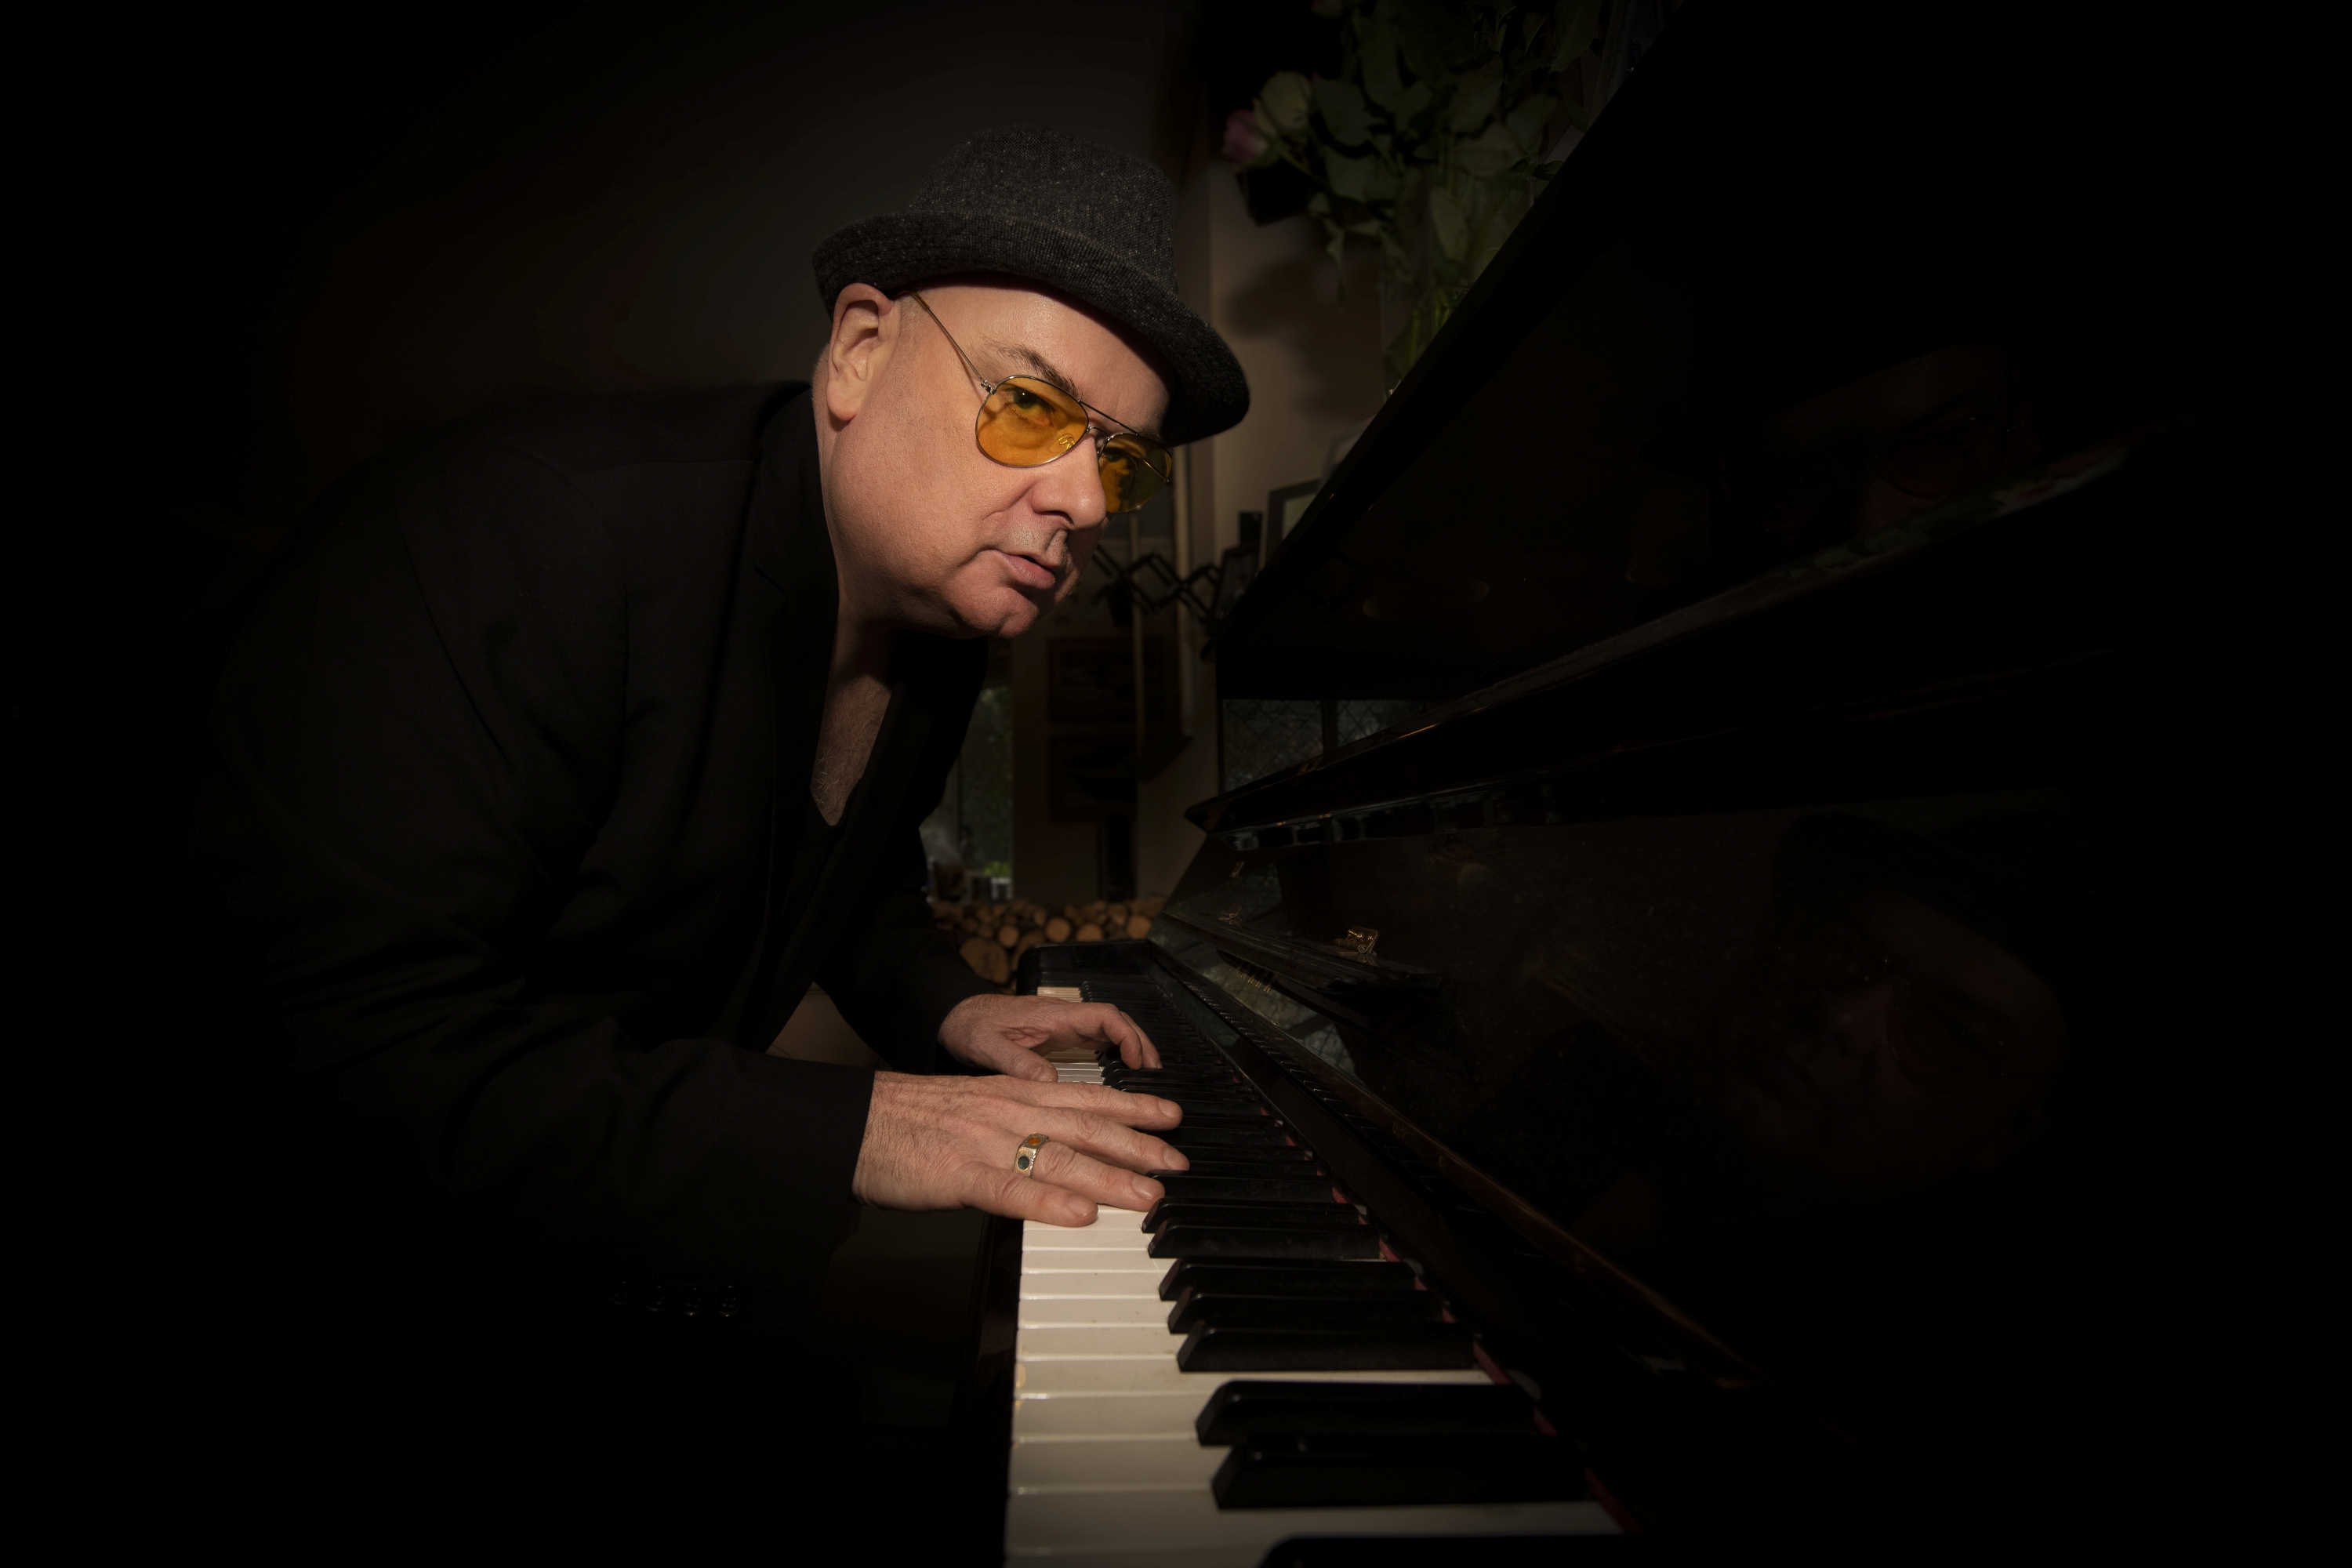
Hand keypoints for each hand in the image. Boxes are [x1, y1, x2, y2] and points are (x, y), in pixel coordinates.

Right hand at [852, 1072, 1188, 1224]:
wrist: (858, 1121)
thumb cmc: (916, 1119)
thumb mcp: (979, 1108)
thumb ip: (1022, 1124)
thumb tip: (1065, 1146)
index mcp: (1015, 1094)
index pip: (1087, 1099)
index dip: (1132, 1108)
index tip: (1172, 1116)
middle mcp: (1010, 1112)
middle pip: (1085, 1128)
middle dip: (1137, 1145)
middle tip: (1178, 1163)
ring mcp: (987, 1143)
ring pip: (1059, 1158)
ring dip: (1108, 1177)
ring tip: (1148, 1193)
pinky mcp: (959, 1175)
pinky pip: (1010, 1190)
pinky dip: (1047, 1203)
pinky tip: (1079, 1214)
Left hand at [938, 992, 1162, 1081]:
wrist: (956, 1016)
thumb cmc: (971, 1027)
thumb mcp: (988, 1047)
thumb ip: (1017, 1063)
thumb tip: (1050, 1083)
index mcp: (1054, 1016)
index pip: (1105, 1016)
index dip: (1128, 1037)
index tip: (1138, 1063)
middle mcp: (1063, 1017)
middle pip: (1115, 1022)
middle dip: (1139, 1044)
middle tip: (1155, 1074)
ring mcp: (1062, 1024)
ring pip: (1108, 1030)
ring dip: (1129, 1047)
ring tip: (1145, 1075)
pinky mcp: (1057, 1034)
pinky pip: (1095, 1038)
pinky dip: (1113, 1051)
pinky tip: (1118, 1071)